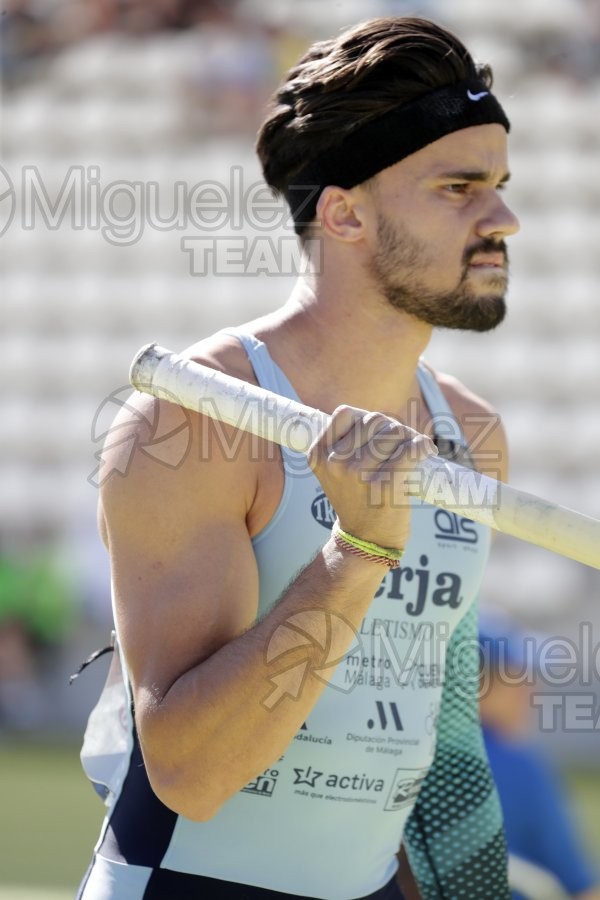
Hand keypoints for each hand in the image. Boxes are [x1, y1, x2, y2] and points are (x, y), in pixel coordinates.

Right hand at [307, 405, 436, 551]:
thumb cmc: (356, 499)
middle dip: (391, 428)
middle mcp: (336, 463)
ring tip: (412, 451)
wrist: (365, 540)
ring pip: (394, 431)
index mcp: (319, 455)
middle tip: (401, 444)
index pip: (344, 413)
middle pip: (373, 420)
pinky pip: (411, 449)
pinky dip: (423, 446)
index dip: (365, 419)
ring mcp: (359, 473)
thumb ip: (347, 442)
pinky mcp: (386, 484)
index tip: (377, 434)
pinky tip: (427, 450)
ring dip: (409, 437)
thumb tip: (380, 418)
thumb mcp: (336, 470)